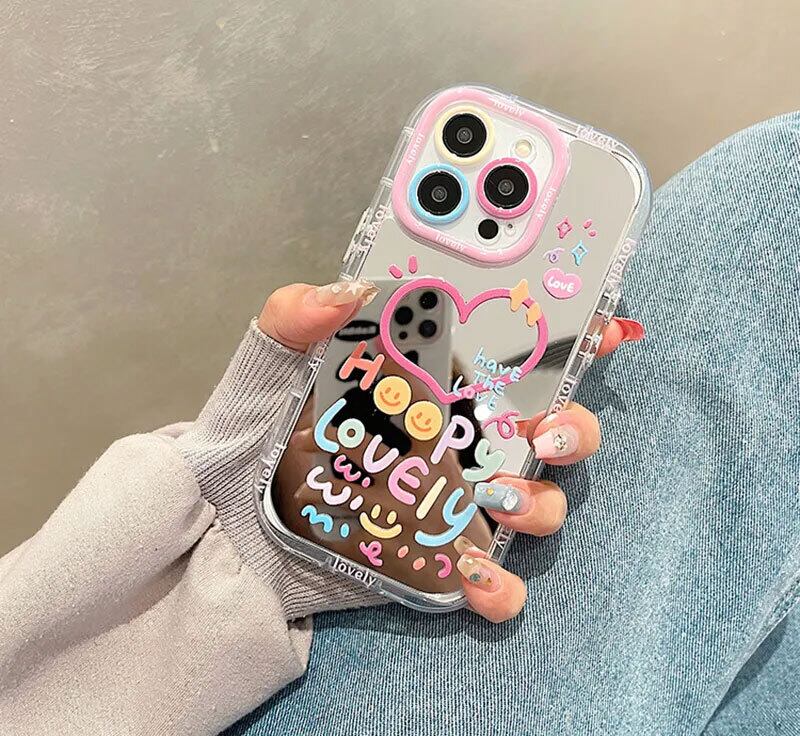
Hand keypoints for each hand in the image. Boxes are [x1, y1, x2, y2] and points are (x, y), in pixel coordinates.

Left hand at [259, 281, 643, 622]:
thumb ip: (293, 322)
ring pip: (539, 502)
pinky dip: (500, 585)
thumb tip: (343, 292)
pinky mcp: (440, 560)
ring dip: (541, 501)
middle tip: (545, 430)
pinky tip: (472, 572)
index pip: (514, 354)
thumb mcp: (266, 373)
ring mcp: (455, 503)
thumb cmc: (253, 442)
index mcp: (431, 384)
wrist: (227, 535)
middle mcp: (457, 441)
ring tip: (499, 497)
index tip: (601, 328)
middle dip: (573, 427)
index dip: (570, 338)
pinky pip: (496, 582)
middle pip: (551, 429)